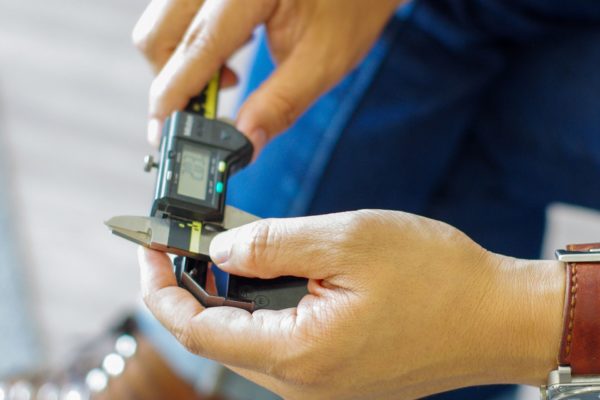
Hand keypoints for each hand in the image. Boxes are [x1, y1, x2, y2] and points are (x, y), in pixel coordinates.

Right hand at [132, 0, 402, 150]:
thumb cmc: (352, 6)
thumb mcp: (323, 61)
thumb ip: (280, 104)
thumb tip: (245, 144)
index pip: (195, 48)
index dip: (173, 98)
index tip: (162, 134)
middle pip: (158, 34)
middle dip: (171, 82)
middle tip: (208, 108)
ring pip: (161, 22)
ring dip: (180, 62)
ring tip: (226, 78)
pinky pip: (176, 12)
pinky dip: (189, 42)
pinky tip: (225, 52)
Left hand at [138, 210, 563, 398]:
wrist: (497, 315)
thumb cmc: (436, 276)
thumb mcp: (347, 240)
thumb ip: (272, 245)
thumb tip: (219, 250)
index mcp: (298, 354)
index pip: (198, 330)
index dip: (162, 289)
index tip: (147, 249)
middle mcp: (303, 382)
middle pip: (218, 337)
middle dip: (191, 287)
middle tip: (185, 239)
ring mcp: (320, 382)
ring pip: (248, 338)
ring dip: (228, 295)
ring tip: (228, 248)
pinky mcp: (336, 372)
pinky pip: (279, 341)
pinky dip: (261, 305)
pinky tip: (270, 273)